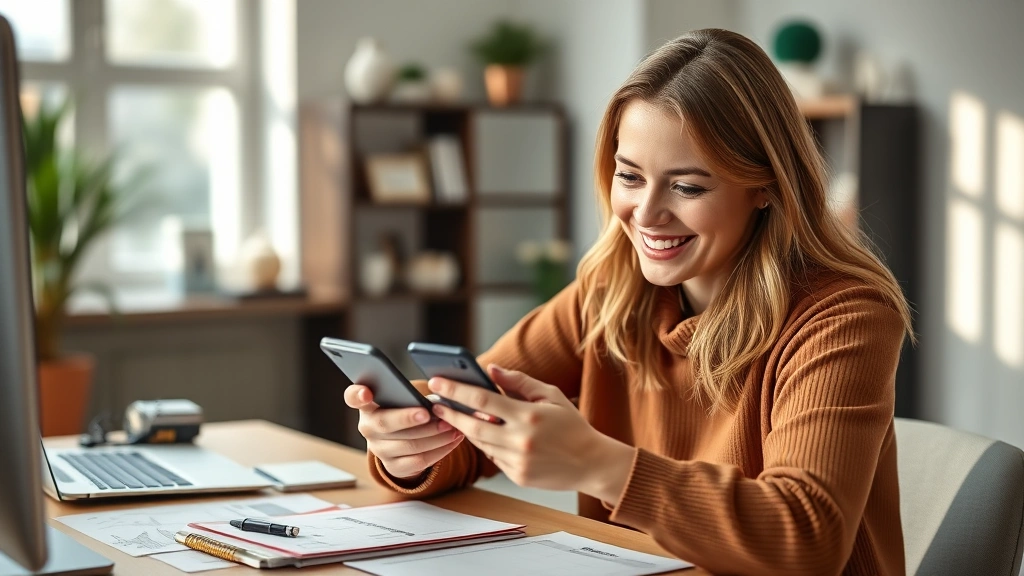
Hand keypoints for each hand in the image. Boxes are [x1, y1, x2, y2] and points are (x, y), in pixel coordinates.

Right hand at [344, 384, 463, 479]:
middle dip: (407, 418)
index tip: (366, 393)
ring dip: (434, 435)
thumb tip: (436, 397)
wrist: (403, 441)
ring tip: (452, 425)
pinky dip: (440, 450)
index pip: (353, 397)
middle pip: (385, 423)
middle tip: (428, 413)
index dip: (358, 395)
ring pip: (408, 444)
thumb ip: (407, 394)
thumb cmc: (405, 410)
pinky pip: (419, 460)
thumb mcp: (401, 399)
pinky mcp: (394, 467)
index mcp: (367, 405)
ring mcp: (379, 450)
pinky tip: (453, 440)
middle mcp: (368, 428)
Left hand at [427, 365, 634, 500]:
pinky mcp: (517, 477)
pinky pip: (493, 457)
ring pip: (481, 443)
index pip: (482, 400)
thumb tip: (490, 369)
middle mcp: (520, 441)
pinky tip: (488, 434)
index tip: (437, 383)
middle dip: (450, 414)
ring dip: (467, 429)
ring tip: (454, 416)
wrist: (591, 463)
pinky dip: (488, 445)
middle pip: (473, 426)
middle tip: (434, 404)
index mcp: (529, 416)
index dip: (456, 391)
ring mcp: (517, 462)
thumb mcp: (550, 395)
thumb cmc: (571, 425)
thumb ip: (519, 381)